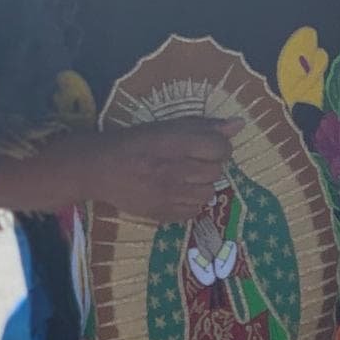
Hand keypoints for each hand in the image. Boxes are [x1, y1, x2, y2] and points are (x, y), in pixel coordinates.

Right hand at [90, 118, 242, 223]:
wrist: (101, 168)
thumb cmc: (135, 142)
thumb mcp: (167, 126)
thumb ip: (204, 126)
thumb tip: (239, 124)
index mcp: (176, 143)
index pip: (219, 148)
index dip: (220, 147)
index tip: (209, 146)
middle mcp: (175, 170)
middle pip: (216, 172)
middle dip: (210, 165)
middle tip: (194, 162)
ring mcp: (169, 195)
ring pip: (208, 194)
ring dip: (202, 185)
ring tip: (186, 178)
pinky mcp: (162, 214)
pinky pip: (193, 212)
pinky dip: (190, 203)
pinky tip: (178, 193)